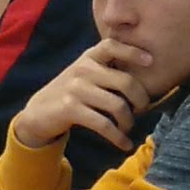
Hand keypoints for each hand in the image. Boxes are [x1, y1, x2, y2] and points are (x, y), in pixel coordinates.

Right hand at [12, 36, 153, 152]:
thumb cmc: (71, 94)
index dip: (132, 51)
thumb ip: (106, 70)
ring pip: (118, 105)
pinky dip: (118, 137)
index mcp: (89, 58)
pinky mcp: (71, 109)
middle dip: (141, 99)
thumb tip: (144, 78)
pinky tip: (124, 144)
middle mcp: (83, 69)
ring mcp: (76, 89)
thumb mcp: (84, 74)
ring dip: (129, 121)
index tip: (150, 61)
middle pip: (125, 81)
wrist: (39, 112)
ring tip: (128, 128)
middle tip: (142, 110)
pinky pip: (104, 124)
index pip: (111, 46)